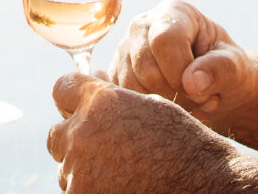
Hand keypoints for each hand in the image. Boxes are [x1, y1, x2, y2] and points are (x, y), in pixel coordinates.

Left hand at [47, 72, 239, 192]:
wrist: (200, 183)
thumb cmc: (181, 142)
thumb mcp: (151, 106)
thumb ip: (114, 96)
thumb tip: (92, 76)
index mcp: (100, 102)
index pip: (61, 89)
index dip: (71, 100)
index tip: (81, 110)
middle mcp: (83, 132)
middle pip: (57, 134)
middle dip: (73, 140)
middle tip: (104, 151)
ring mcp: (78, 169)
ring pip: (65, 167)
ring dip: (83, 169)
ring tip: (120, 173)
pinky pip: (74, 189)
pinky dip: (91, 189)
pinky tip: (121, 187)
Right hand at [114, 0, 257, 125]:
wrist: (214, 80)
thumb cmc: (226, 67)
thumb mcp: (235, 66)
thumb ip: (220, 69)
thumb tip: (192, 83)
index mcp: (173, 12)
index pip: (164, 41)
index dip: (182, 73)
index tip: (203, 92)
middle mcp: (142, 25)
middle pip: (146, 68)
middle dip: (176, 94)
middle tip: (200, 100)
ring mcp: (124, 49)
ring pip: (132, 87)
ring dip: (164, 104)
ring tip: (189, 102)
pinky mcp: (115, 73)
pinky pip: (124, 99)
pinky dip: (149, 110)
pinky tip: (171, 105)